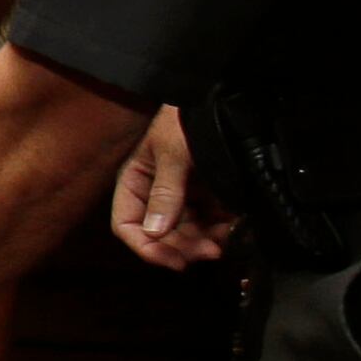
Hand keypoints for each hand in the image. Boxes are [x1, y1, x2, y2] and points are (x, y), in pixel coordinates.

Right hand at [110, 105, 238, 270]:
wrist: (225, 100)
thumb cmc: (189, 119)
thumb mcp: (174, 151)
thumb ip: (165, 191)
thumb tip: (154, 231)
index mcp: (136, 181)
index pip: (127, 224)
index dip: (146, 246)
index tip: (174, 260)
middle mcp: (156, 193)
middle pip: (159, 235)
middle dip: (182, 247)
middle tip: (209, 252)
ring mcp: (183, 195)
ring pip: (186, 234)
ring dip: (203, 242)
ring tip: (225, 241)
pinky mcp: (209, 195)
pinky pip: (210, 223)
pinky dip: (221, 230)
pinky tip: (234, 228)